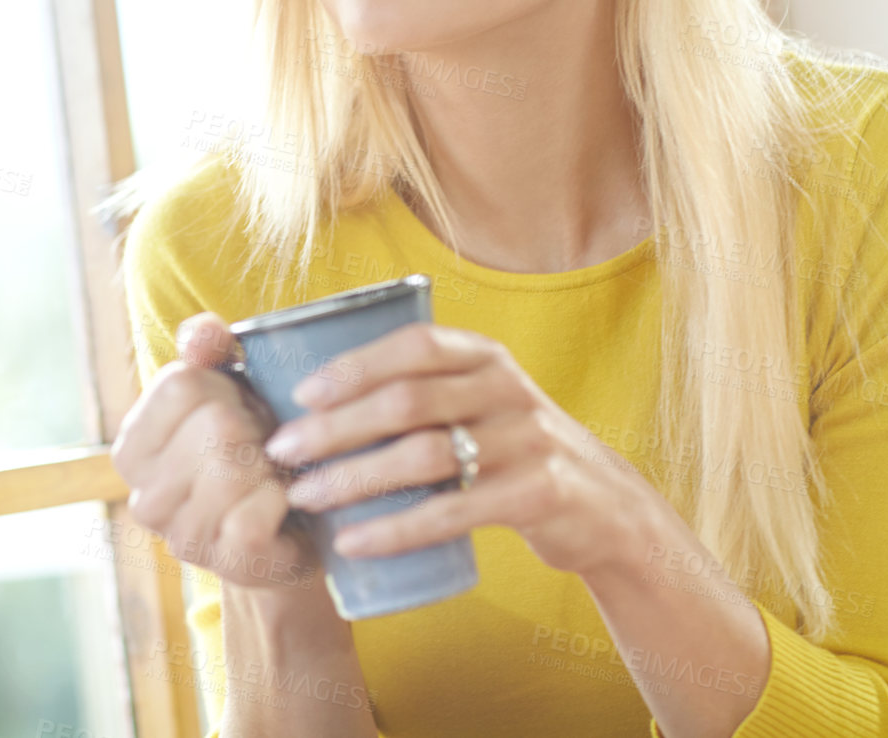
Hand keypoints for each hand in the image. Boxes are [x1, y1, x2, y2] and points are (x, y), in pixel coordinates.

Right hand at [111, 312, 320, 592]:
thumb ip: (205, 349)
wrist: (293, 523)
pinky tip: (282, 500)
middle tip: (264, 444)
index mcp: (132, 448)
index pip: (182, 385)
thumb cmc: (251, 445)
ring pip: (234, 470)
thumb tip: (205, 332)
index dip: (224, 387)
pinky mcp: (227, 565)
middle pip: (214, 426)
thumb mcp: (225, 387)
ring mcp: (183, 538)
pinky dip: (281, 498)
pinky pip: (255, 514)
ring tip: (274, 470)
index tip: (237, 408)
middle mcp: (145, 498)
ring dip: (272, 462)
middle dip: (254, 426)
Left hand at [263, 322, 651, 578]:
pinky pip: (452, 512)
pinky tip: (353, 541)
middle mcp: (508, 390)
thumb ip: (425, 390)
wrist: (604, 505)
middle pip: (408, 401)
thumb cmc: (513, 449)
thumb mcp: (482, 402)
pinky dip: (395, 529)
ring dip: (355, 477)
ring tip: (306, 496)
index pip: (414, 346)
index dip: (354, 366)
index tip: (300, 394)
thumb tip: (319, 400)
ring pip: (425, 456)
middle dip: (337, 426)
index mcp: (487, 357)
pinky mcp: (536, 494)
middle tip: (283, 450)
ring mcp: (526, 441)